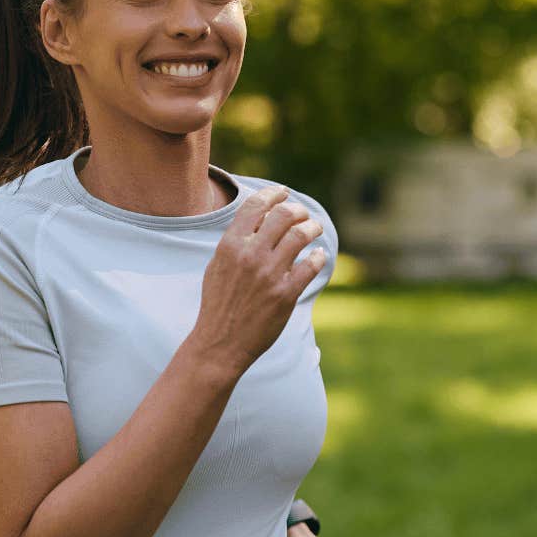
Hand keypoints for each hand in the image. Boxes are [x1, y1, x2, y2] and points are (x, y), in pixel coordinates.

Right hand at [189, 185, 327, 376]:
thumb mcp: (217, 266)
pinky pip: (311, 266)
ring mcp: (269, 275)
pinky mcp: (285, 294)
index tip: (284, 193)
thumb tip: (257, 220)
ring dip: (312, 228)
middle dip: (298, 210)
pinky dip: (318, 256)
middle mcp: (250, 255)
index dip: (273, 194)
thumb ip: (235, 242)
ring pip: (301, 236)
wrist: (220, 343)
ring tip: (315, 230)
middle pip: (284, 215)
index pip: (256, 206)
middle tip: (303, 215)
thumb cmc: (218, 304)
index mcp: (230, 245)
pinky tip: (318, 255)